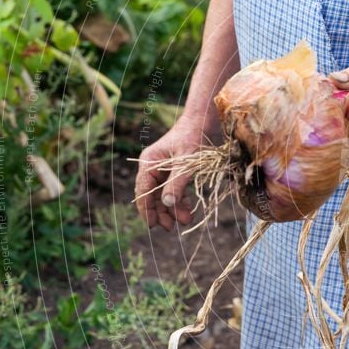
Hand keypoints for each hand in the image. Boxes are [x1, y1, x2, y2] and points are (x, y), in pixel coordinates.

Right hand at [134, 115, 206, 230]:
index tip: (152, 225)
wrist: (205, 121)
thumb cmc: (194, 137)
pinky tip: (189, 209)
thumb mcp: (186, 163)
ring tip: (185, 220)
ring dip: (173, 208)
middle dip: (161, 212)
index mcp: (149, 163)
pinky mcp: (176, 170)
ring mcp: (164, 169)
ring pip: (164, 194)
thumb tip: (167, 204)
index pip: (142, 190)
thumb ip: (177, 183)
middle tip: (170, 228)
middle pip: (152, 195)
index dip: (146, 209)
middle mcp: (153, 167)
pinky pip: (174, 189)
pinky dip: (181, 200)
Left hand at [330, 56, 348, 175]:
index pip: (348, 118)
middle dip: (336, 117)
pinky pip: (347, 153)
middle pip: (342, 133)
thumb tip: (333, 79)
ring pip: (341, 144)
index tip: (335, 94)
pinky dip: (348, 140)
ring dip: (341, 129)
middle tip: (343, 102)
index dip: (336, 106)